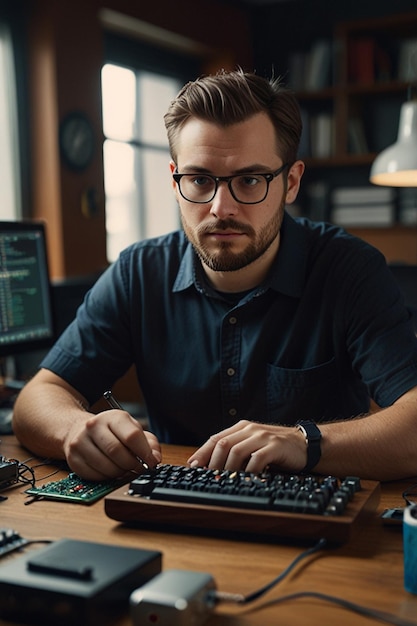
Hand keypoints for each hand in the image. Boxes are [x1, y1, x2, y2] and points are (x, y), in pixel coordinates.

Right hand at [63, 409, 161, 479]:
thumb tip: (155, 459)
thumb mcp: (131, 429)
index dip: (145, 453)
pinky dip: (107, 478)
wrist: (78, 430)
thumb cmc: (110, 432)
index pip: (131, 436)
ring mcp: (80, 443)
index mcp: (112, 417)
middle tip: (139, 469)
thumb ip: (149, 442)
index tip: (152, 462)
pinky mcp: (74, 459)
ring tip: (125, 469)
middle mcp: (93, 426)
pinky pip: (96, 476)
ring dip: (121, 473)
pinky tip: (110, 470)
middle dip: (133, 465)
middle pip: (118, 452)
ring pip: (107, 466)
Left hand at [187, 420, 306, 472]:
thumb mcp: (253, 445)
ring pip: (236, 451)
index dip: (202, 453)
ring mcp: (263, 436)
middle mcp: (250, 429)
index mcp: (242, 428)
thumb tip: (212, 468)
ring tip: (225, 480)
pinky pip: (257, 459)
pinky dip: (248, 471)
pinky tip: (246, 479)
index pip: (216, 438)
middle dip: (212, 462)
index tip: (193, 467)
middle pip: (223, 444)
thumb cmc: (276, 449)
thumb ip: (236, 451)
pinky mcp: (275, 446)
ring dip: (228, 468)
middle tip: (208, 477)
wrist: (304, 445)